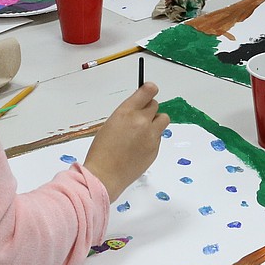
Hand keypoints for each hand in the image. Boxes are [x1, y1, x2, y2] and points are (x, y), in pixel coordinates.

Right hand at [83, 81, 168, 201]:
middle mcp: (142, 121)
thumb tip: (138, 111)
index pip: (147, 91)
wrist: (105, 175)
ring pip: (163, 119)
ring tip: (144, 131)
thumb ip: (127, 115)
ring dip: (155, 122)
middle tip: (140, 117)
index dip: (150, 89)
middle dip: (149, 109)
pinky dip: (152, 138)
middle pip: (155, 105)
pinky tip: (139, 146)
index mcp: (126, 112)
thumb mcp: (110, 124)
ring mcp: (151, 136)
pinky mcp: (156, 149)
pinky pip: (159, 137)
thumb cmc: (101, 150)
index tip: (150, 90)